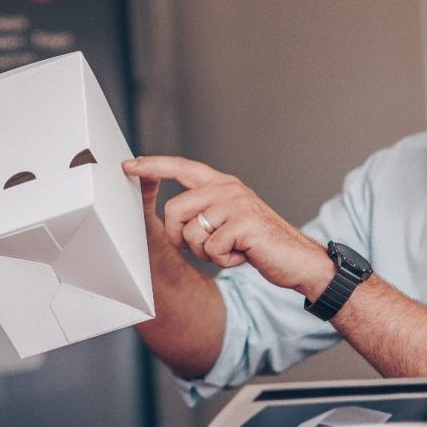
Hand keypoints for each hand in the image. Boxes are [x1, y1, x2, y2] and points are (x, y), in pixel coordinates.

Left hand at [123, 156, 330, 294]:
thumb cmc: (259, 244)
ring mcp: (237, 203)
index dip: (152, 166)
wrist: (298, 260)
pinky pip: (211, 249)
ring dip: (206, 252)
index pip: (181, 168)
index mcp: (222, 184)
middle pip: (174, 210)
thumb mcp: (229, 220)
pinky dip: (224, 261)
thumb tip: (172, 215)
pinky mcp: (244, 223)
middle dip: (180, 237)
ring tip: (232, 249)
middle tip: (205, 248)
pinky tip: (243, 255)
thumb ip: (204, 211)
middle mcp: (228, 188)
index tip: (128, 166)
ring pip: (191, 233)